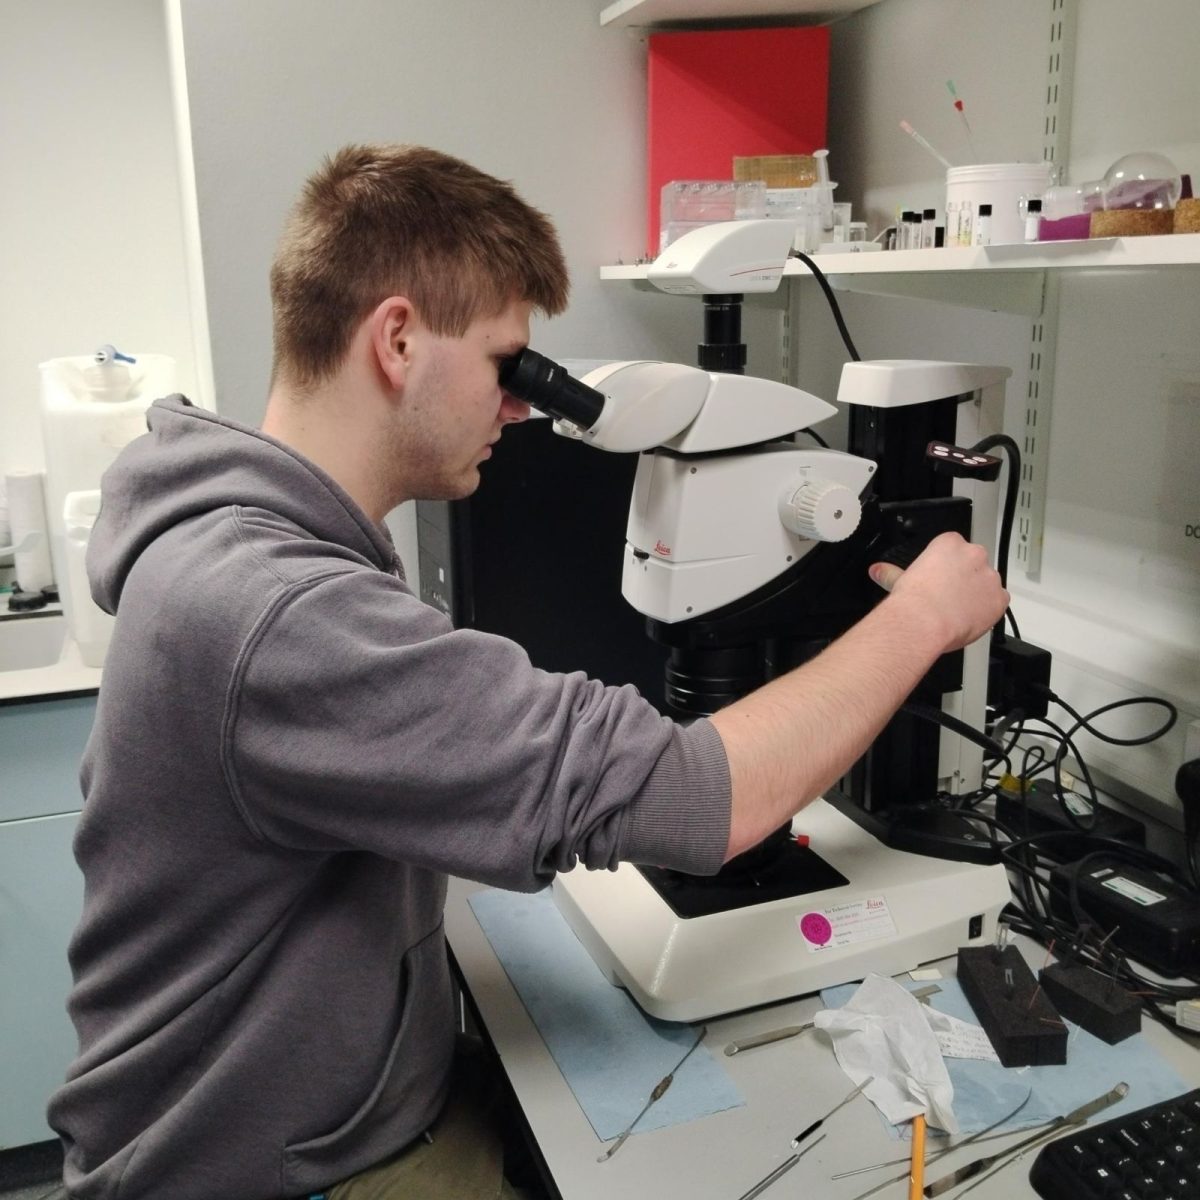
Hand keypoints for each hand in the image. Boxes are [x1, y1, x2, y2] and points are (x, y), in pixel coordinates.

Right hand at [869, 531, 1008, 651]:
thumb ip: (892, 573)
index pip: (954, 548)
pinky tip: (969, 618)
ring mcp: (989, 576)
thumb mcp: (899, 580)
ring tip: (957, 611)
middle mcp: (974, 554)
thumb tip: (877, 571)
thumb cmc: (912, 600)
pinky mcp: (999, 599)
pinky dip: (987, 610)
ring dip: (977, 594)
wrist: (923, 622)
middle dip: (965, 577)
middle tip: (948, 596)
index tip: (940, 579)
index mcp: (949, 543)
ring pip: (988, 583)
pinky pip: (998, 602)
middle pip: (975, 562)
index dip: (947, 566)